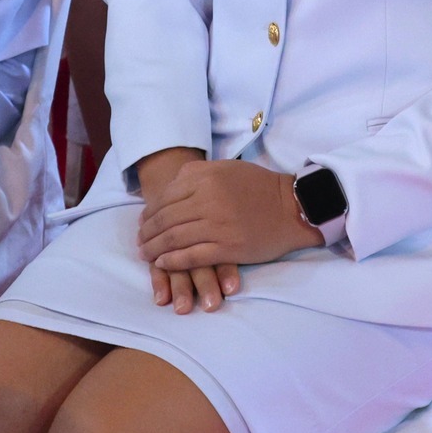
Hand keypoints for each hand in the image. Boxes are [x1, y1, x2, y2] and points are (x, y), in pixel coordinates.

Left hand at [138, 157, 322, 302]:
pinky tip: (162, 264)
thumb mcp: (225, 168)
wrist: (292, 208)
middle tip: (140, 242)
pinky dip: (172, 262)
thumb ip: (197, 174)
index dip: (149, 213)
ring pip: (174, 239)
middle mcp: (207, 200)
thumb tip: (170, 187)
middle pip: (165, 220)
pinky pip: (191, 256)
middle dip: (147, 233)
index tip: (142, 222)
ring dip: (155, 249)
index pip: (165, 198)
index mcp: (205, 178)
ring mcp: (217, 225)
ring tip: (146, 255)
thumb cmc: (259, 187)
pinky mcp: (227, 248)